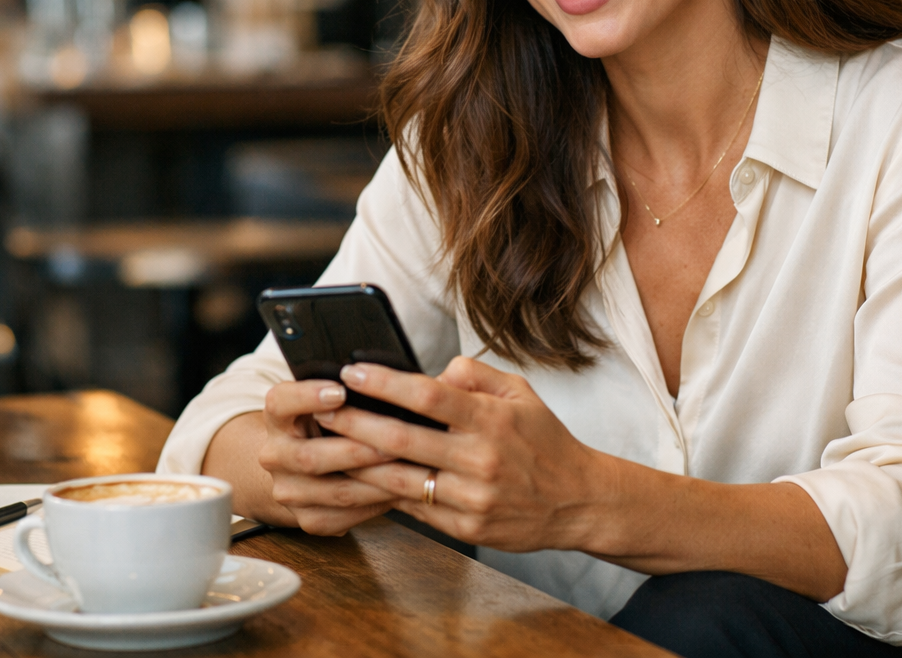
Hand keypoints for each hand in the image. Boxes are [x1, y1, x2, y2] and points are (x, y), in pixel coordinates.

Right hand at [255, 379, 397, 535]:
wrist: (303, 465)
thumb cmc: (329, 422)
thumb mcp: (330, 399)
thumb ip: (353, 388)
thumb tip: (402, 378)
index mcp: (277, 417)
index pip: (281, 402)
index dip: (308, 396)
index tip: (341, 390)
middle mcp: (275, 455)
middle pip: (310, 456)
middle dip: (356, 450)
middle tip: (394, 441)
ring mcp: (288, 490)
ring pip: (334, 491)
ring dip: (375, 481)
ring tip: (408, 469)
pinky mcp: (306, 518)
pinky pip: (344, 516)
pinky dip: (376, 504)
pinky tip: (399, 492)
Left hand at [317, 357, 616, 551]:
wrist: (579, 500)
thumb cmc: (545, 441)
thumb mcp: (521, 393)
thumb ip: (475, 375)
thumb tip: (433, 372)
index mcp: (492, 420)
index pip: (430, 396)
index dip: (386, 383)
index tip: (353, 372)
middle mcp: (480, 459)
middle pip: (403, 440)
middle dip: (355, 423)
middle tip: (323, 409)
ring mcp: (472, 498)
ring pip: (400, 480)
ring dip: (357, 463)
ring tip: (327, 446)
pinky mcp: (467, 529)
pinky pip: (416, 509)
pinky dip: (384, 494)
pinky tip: (359, 480)